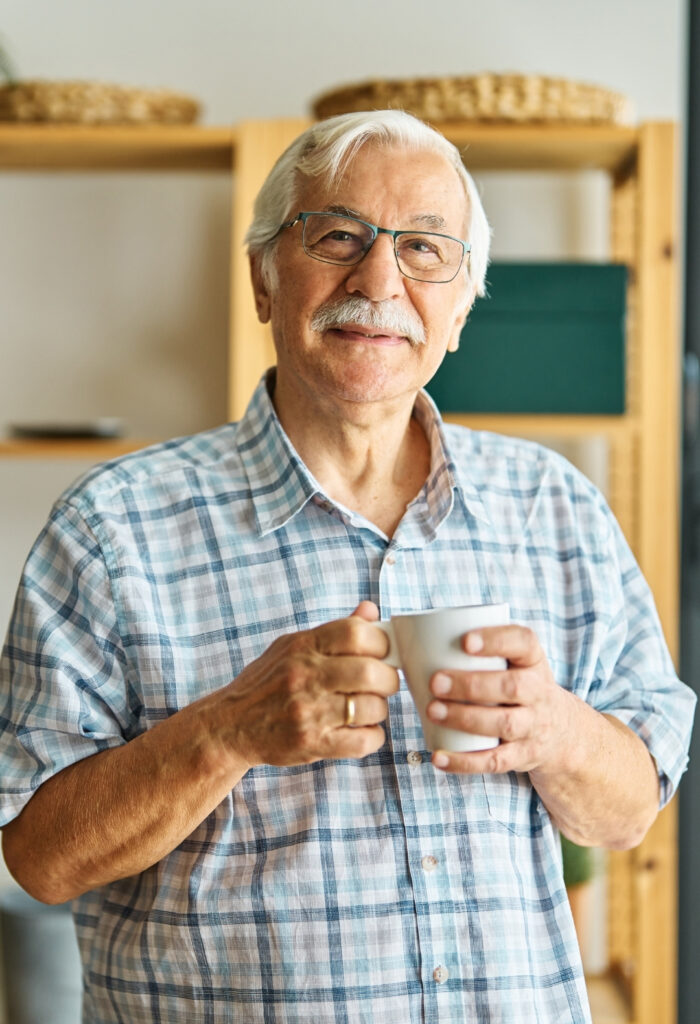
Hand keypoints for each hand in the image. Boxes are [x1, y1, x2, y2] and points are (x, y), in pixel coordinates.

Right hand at [213, 601, 398, 769]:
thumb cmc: (265, 683)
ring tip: (368, 708)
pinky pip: (363, 741)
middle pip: (369, 672)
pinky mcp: (312, 744)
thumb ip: (334, 631)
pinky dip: (373, 736)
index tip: (383, 652)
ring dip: (379, 708)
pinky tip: (362, 730)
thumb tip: (370, 610)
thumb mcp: (291, 647)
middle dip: (388, 678)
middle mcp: (305, 676)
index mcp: (302, 646)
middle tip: (384, 683)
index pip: (356, 632)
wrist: (229, 726)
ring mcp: (308, 712)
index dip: (380, 642)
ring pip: (371, 707)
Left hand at [425, 624, 574, 774]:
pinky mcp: (523, 756)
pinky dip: (465, 762)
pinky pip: (496, 761)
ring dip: (466, 718)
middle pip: (513, 687)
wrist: (562, 732)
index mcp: (533, 661)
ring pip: (504, 724)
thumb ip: (479, 652)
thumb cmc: (519, 686)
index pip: (524, 642)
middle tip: (435, 682)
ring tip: (433, 711)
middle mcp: (539, 693)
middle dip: (472, 685)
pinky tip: (439, 757)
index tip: (465, 640)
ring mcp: (534, 727)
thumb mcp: (515, 663)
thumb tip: (411, 642)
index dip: (496, 640)